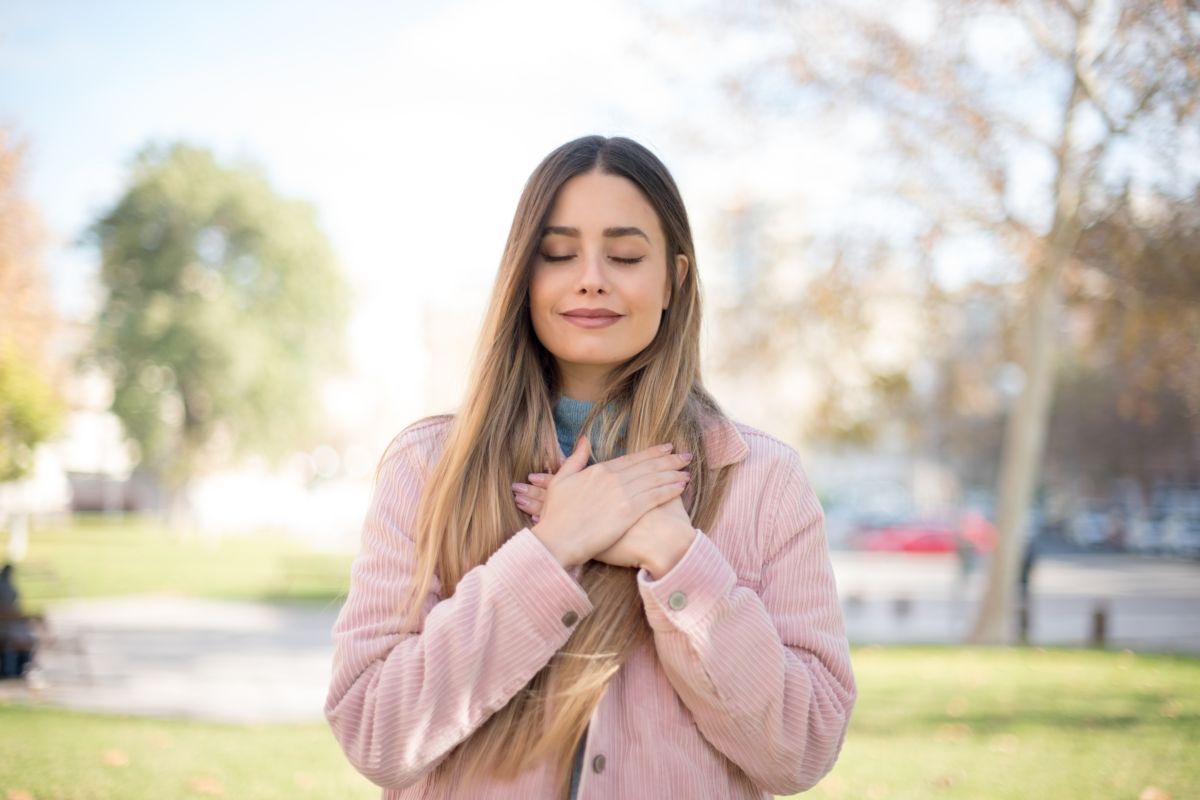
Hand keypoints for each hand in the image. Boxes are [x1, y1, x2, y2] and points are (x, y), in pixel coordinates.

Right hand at [520, 437, 692, 568]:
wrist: (557, 540)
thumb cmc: (556, 516)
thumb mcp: (560, 481)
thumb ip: (575, 459)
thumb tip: (585, 440)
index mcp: (599, 470)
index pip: (632, 459)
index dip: (652, 453)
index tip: (666, 448)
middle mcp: (613, 478)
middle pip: (648, 466)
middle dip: (669, 459)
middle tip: (686, 455)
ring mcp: (622, 494)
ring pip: (655, 479)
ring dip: (673, 472)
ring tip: (687, 468)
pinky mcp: (629, 512)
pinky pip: (656, 496)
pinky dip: (671, 489)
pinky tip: (682, 485)